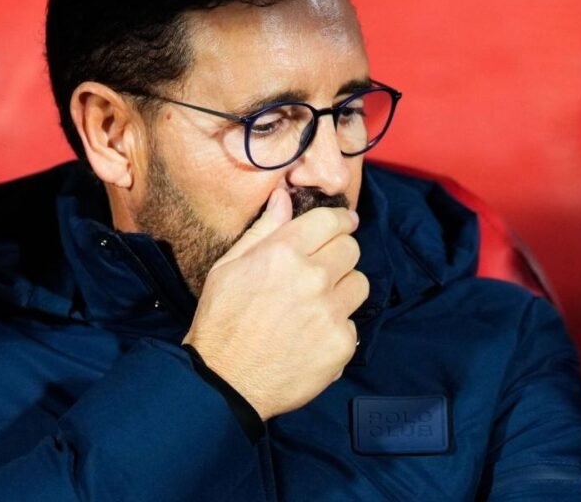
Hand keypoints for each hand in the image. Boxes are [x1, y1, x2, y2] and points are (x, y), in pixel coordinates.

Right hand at [182, 187, 368, 420]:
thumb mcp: (229, 267)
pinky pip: (352, 323)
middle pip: (351, 249)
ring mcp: (330, 311)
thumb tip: (283, 198)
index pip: (331, 221)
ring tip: (317, 305)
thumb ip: (263, 231)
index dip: (340, 221)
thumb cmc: (221, 321)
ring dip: (343, 290)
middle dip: (339, 254)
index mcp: (284, 252)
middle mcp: (312, 277)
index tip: (343, 224)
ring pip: (360, 284)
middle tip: (322, 270)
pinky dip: (336, 328)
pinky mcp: (341, 344)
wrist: (224, 381)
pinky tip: (312, 336)